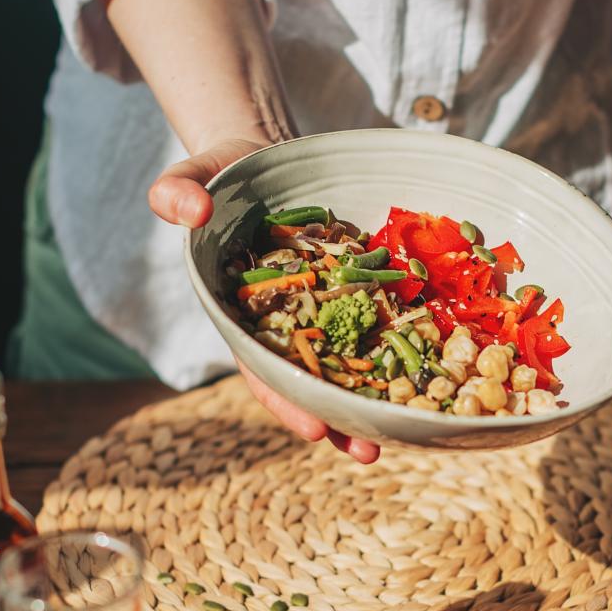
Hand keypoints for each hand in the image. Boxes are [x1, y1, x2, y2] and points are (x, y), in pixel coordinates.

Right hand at [147, 140, 381, 463]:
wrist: (266, 158)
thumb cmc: (225, 172)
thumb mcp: (198, 174)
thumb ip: (180, 191)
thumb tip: (187, 209)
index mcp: (239, 310)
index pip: (260, 365)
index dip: (285, 399)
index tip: (312, 428)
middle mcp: (284, 320)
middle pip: (310, 379)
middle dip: (336, 419)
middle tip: (367, 452)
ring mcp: (323, 307)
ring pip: (350, 361)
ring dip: (374, 398)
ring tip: (408, 431)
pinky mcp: (356, 286)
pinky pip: (382, 319)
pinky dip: (403, 347)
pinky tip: (430, 371)